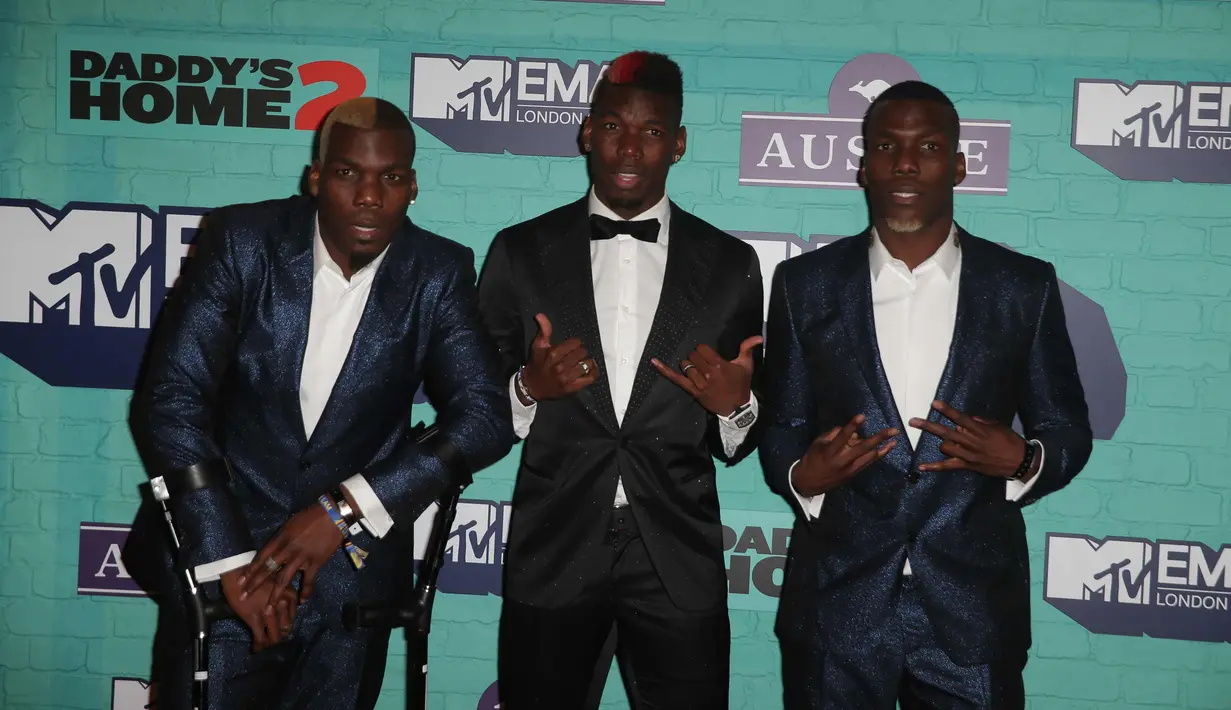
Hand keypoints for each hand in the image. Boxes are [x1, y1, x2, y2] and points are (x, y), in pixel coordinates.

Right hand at [220, 568, 297, 651]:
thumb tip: (282, 609)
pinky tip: (256, 649)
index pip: (292, 617)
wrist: (236, 571)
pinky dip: (259, 645)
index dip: (286, 626)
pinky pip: (260, 637)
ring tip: (266, 648)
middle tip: (273, 641)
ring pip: (275, 635)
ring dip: (270, 643)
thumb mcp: (277, 581)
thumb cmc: (255, 574)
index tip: (281, 631)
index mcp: (290, 595)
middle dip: (280, 636)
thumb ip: (282, 595)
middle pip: (286, 628)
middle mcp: (283, 604)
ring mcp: (269, 612)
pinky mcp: (254, 618)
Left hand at [240, 501, 343, 608]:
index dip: (250, 570)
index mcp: (280, 538)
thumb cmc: (310, 516)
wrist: (333, 515)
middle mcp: (288, 550)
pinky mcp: (316, 563)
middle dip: (255, 585)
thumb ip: (281, 538)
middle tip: (244, 597)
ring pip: (284, 579)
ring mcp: (302, 558)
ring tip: (268, 609)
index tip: (240, 582)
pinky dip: (305, 591)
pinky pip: (308, 580)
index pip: (261, 557)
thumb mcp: (290, 524)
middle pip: (268, 570)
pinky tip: (301, 601)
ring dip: (275, 595)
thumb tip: (273, 551)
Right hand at [519, 313, 597, 402]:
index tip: (571, 347)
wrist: (532, 387)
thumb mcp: (538, 346)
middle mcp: (560, 366)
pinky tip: (591, 369)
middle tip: (575, 355)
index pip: (575, 343)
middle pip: (582, 352)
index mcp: (553, 354)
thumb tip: (540, 314)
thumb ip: (544, 330)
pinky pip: (590, 378)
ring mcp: (567, 378)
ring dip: (586, 362)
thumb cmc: (536, 364)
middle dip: (580, 352)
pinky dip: (593, 372)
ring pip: (587, 364)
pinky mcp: (572, 387)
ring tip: (581, 362)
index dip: (574, 343)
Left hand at [650, 336, 762, 415]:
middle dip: (697, 357)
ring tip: (697, 370)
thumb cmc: (741, 385)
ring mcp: (698, 383)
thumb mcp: (746, 366)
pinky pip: (675, 379)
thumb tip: (758, 337)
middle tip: (704, 363)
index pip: (702, 349)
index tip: (708, 354)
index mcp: (719, 365)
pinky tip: (653, 361)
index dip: (703, 350)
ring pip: (685, 365)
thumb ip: (748, 348)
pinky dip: (664, 370)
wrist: (737, 408)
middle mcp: (707, 373)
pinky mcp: (692, 391)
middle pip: (692, 356)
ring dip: (689, 365)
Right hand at [790, 414, 897, 496]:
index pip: (842, 436)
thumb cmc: (812, 459)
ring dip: (883, 447)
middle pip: (863, 447)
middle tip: (893, 430)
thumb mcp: (817, 443)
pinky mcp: (853, 474)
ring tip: (894, 439)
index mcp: (830, 451)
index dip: (852, 426)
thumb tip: (852, 431)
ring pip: (870, 456)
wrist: (809, 482)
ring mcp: (849, 469)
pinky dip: (877, 455)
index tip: (862, 416)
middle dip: (879, 438)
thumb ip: (833, 434)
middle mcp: (842, 460)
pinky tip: (886, 449)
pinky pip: (868, 463)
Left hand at [909, 401, 1034, 478]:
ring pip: (945, 447)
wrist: (1019, 461)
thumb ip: (981, 421)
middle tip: (913, 421)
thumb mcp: (998, 426)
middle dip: (928, 426)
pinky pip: (947, 466)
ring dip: (944, 443)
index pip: (960, 418)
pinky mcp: (967, 466)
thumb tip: (968, 419)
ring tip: (950, 442)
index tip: (934, 404)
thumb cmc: (1010, 440)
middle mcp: (971, 442)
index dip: (947, 411)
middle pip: (946, 432)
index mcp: (979, 430)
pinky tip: (921, 467)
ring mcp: (968, 455)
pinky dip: (934, 467)